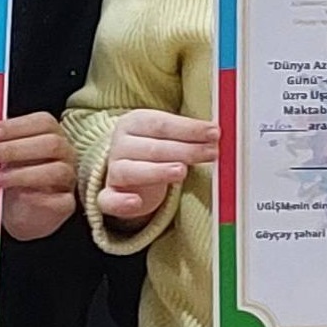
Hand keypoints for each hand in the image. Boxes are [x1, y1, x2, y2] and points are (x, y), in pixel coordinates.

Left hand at [0, 113, 76, 240]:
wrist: (22, 214)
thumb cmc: (15, 180)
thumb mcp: (5, 159)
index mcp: (52, 135)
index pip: (43, 123)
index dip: (16, 126)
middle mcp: (65, 154)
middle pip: (51, 144)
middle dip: (14, 149)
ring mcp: (68, 179)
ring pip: (56, 171)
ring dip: (21, 174)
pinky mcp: (66, 204)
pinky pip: (58, 200)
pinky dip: (36, 198)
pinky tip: (18, 196)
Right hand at [99, 110, 219, 227]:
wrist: (125, 168)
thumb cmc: (153, 148)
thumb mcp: (168, 136)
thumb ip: (189, 134)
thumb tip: (218, 133)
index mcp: (135, 123)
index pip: (162, 124)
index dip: (189, 128)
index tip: (214, 133)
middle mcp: (120, 144)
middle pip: (153, 148)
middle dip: (185, 150)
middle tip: (211, 153)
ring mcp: (113, 170)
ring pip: (132, 171)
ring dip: (158, 171)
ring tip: (181, 171)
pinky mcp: (108, 195)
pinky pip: (109, 200)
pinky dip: (121, 202)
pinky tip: (135, 203)